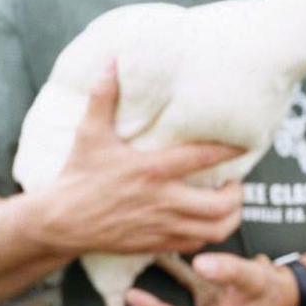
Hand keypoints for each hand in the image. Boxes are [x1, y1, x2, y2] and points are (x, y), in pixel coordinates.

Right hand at [30, 65, 244, 256]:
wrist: (60, 222)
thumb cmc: (78, 175)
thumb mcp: (90, 133)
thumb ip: (103, 96)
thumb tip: (110, 60)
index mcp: (151, 169)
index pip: (202, 157)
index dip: (229, 149)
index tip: (244, 143)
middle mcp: (162, 200)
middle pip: (220, 204)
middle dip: (237, 193)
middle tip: (236, 181)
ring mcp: (161, 226)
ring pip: (214, 230)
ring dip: (230, 217)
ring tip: (229, 203)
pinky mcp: (155, 245)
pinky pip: (195, 245)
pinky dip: (208, 235)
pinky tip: (206, 221)